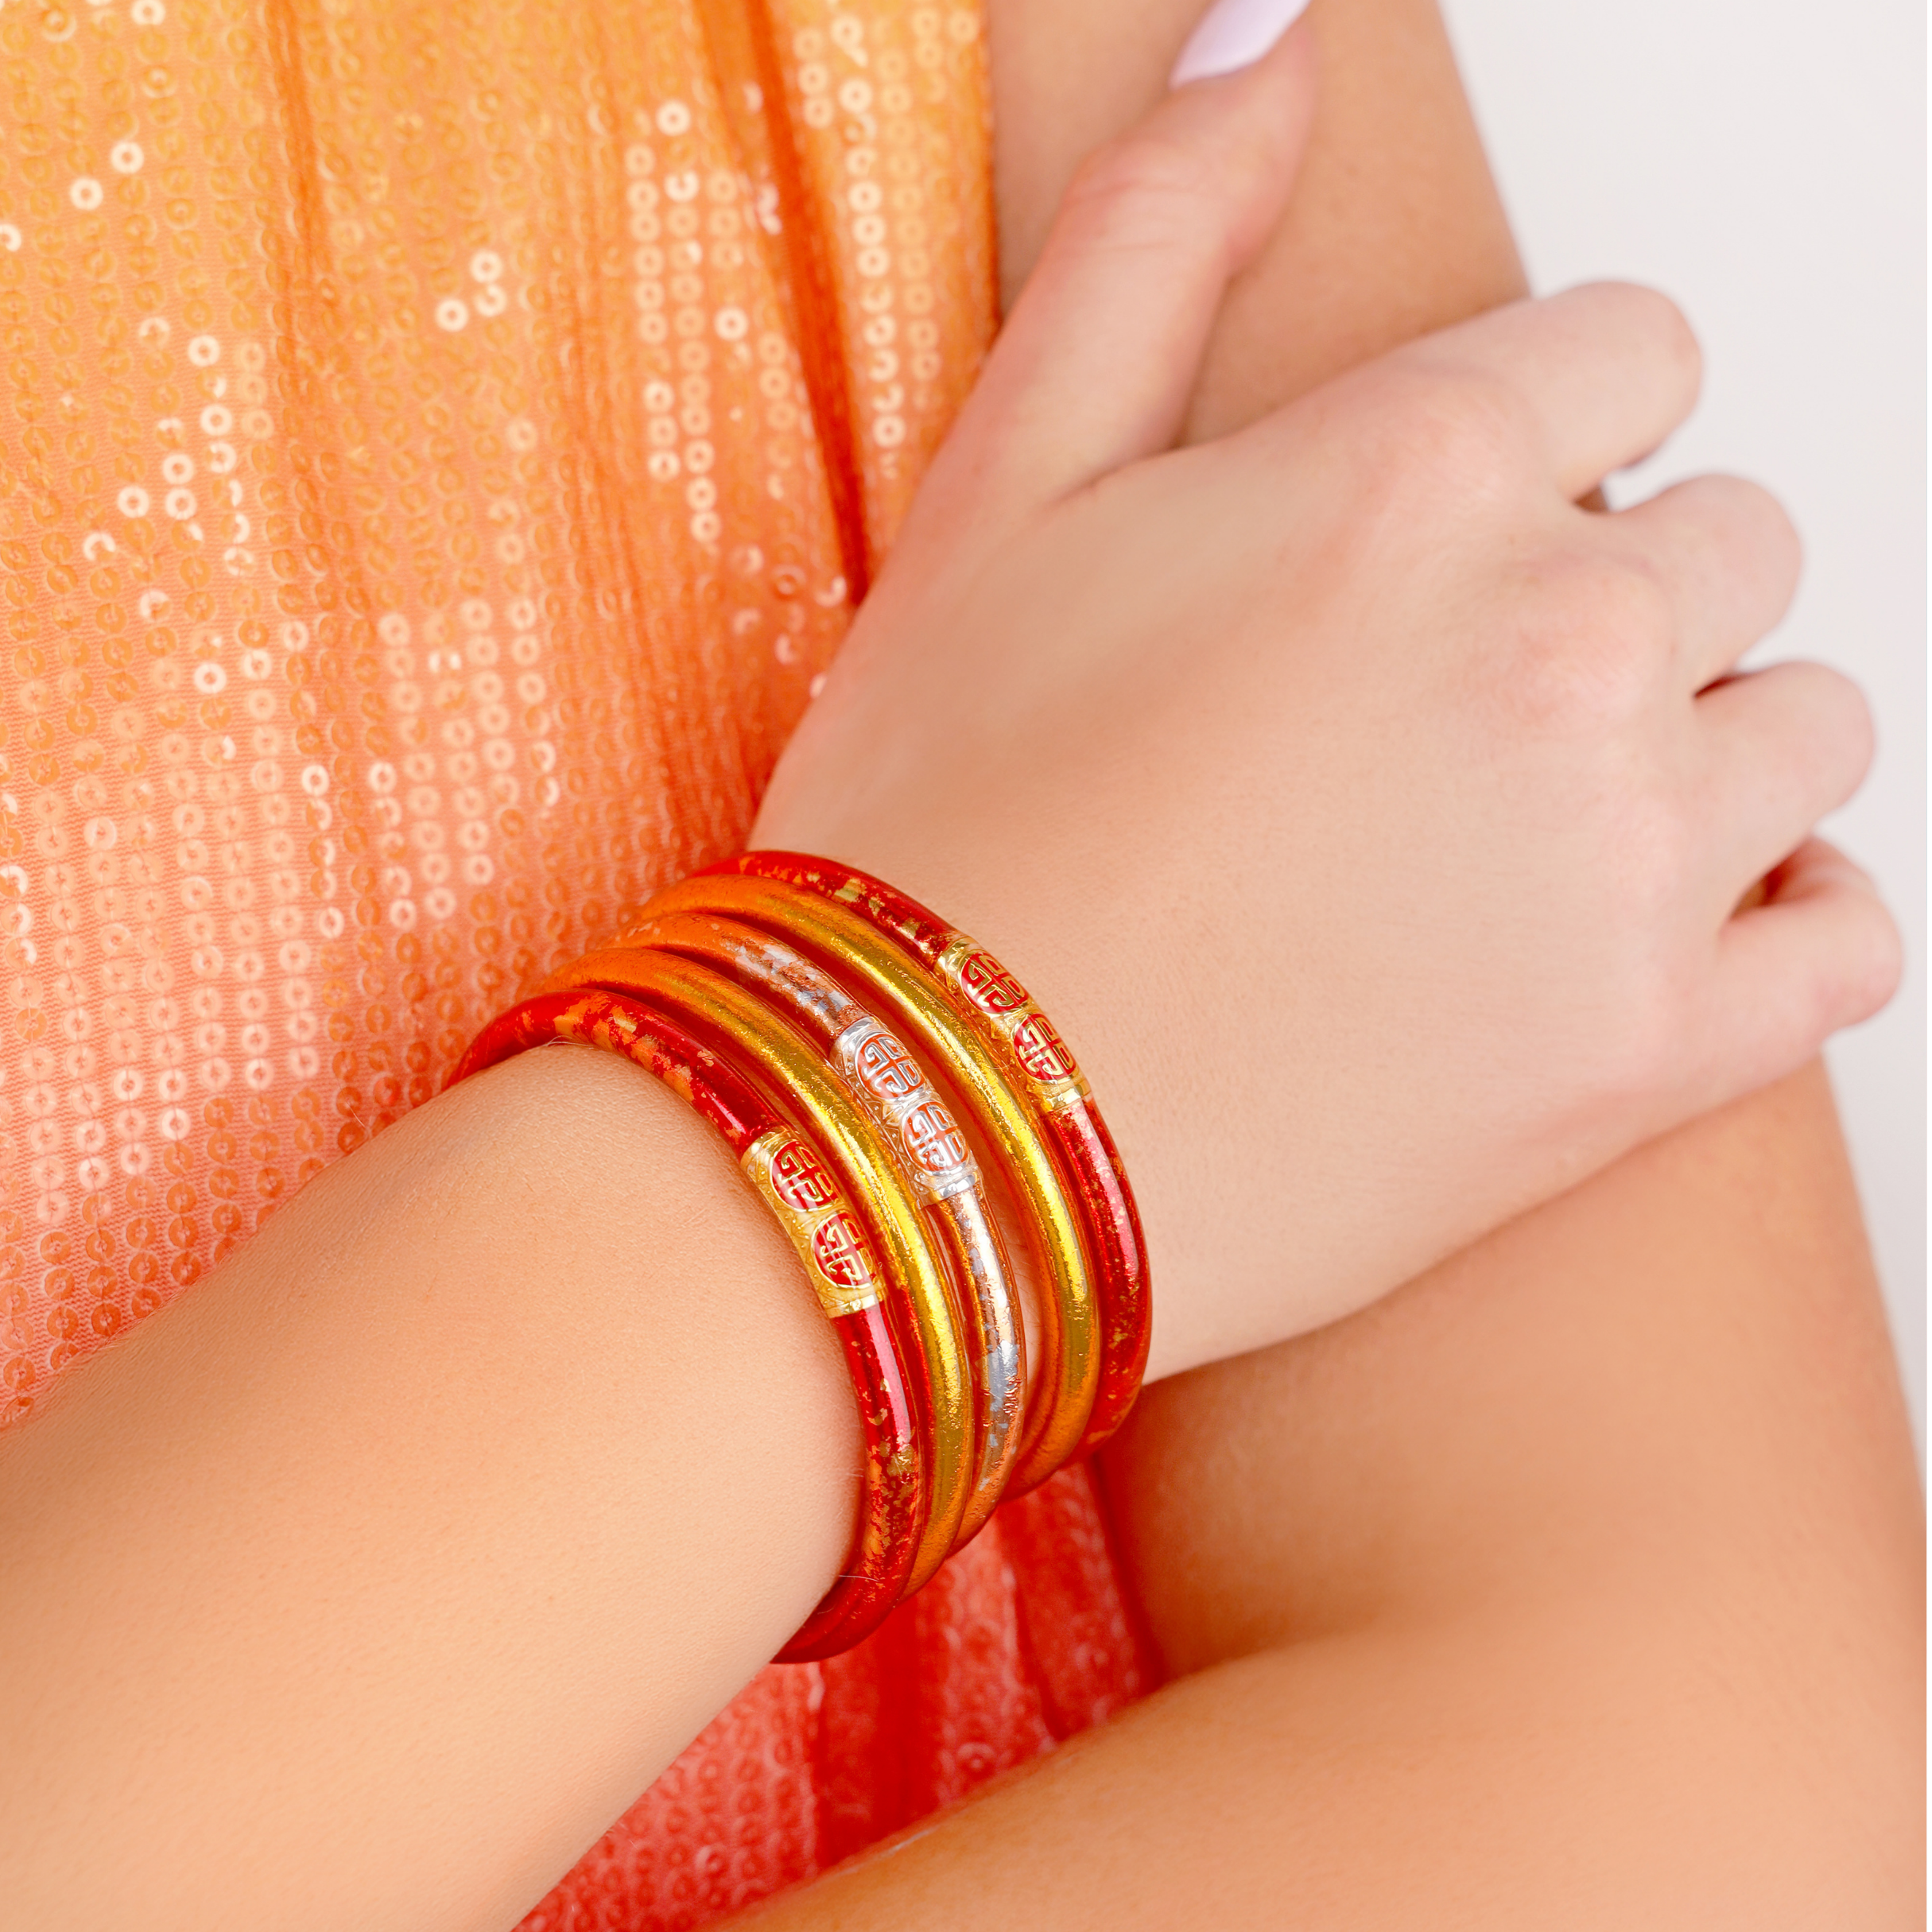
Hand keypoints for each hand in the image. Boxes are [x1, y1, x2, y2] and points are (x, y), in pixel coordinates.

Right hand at [752, 31, 1898, 1378]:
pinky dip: (1785, 914)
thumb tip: (1270, 36)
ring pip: (1809, 720)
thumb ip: (1157, 239)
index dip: (1544, 428)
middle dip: (1614, 588)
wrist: (923, 1131)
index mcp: (1411, 477)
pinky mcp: (1651, 1060)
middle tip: (1444, 704)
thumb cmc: (940, 829)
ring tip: (1524, 821)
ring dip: (1701, 743)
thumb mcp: (1000, 492)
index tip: (1453, 524)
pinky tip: (1661, 922)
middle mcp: (1563, 642)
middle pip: (1732, 535)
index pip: (1634, 351)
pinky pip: (1849, 938)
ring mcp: (1628, 862)